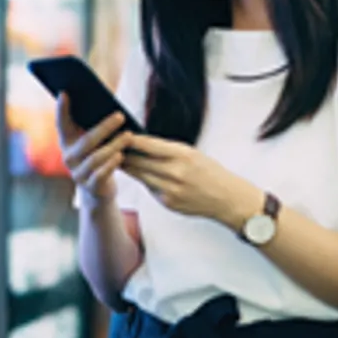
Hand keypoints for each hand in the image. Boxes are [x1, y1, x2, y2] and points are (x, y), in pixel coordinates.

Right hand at [56, 93, 131, 206]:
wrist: (98, 189)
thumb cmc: (99, 155)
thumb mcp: (94, 142)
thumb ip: (94, 126)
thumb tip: (111, 108)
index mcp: (67, 142)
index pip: (61, 123)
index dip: (61, 109)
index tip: (64, 92)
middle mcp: (69, 157)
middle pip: (86, 141)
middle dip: (104, 127)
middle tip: (121, 116)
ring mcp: (78, 173)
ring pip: (96, 158)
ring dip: (114, 145)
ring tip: (128, 136)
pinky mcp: (90, 186)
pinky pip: (100, 174)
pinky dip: (111, 164)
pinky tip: (120, 156)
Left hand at [122, 135, 262, 228]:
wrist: (227, 199)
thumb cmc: (210, 172)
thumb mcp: (192, 154)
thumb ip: (168, 150)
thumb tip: (142, 143)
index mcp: (183, 155)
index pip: (149, 145)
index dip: (131, 140)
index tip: (119, 134)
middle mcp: (175, 173)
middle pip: (140, 161)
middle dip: (124, 153)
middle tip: (110, 146)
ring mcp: (170, 190)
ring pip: (140, 175)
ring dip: (128, 167)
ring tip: (117, 158)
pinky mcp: (167, 202)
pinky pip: (149, 188)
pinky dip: (143, 179)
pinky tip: (136, 173)